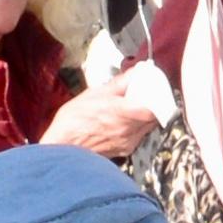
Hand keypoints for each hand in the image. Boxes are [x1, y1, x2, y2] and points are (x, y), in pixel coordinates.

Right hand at [43, 83, 157, 162]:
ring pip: (147, 127)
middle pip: (155, 117)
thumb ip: (120, 83)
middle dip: (152, 105)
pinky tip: (121, 122)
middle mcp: (131, 130)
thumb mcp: (95, 93)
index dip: (160, 97)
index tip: (155, 89)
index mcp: (126, 113)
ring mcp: (129, 142)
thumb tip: (136, 72)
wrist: (62, 147)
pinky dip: (134, 127)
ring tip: (129, 107)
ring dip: (143, 117)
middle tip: (143, 96)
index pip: (157, 107)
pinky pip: (137, 137)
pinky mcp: (124, 151)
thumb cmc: (74, 121)